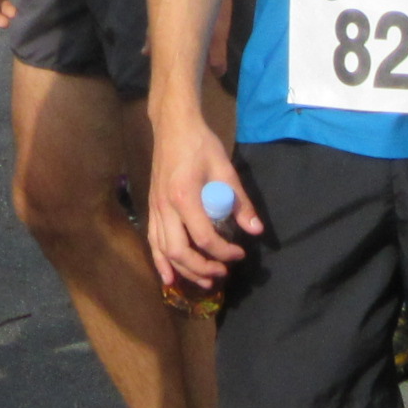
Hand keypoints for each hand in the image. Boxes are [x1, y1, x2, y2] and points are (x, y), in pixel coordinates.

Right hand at [143, 113, 256, 292]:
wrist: (173, 126)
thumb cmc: (201, 145)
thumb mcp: (225, 170)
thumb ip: (240, 202)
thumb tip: (255, 230)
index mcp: (184, 197)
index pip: (203, 237)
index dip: (223, 252)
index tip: (239, 254)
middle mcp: (165, 207)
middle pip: (180, 251)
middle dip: (202, 268)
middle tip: (222, 273)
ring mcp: (155, 208)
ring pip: (164, 250)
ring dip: (184, 270)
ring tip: (204, 282)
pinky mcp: (152, 208)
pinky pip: (153, 241)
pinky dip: (161, 262)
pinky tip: (169, 278)